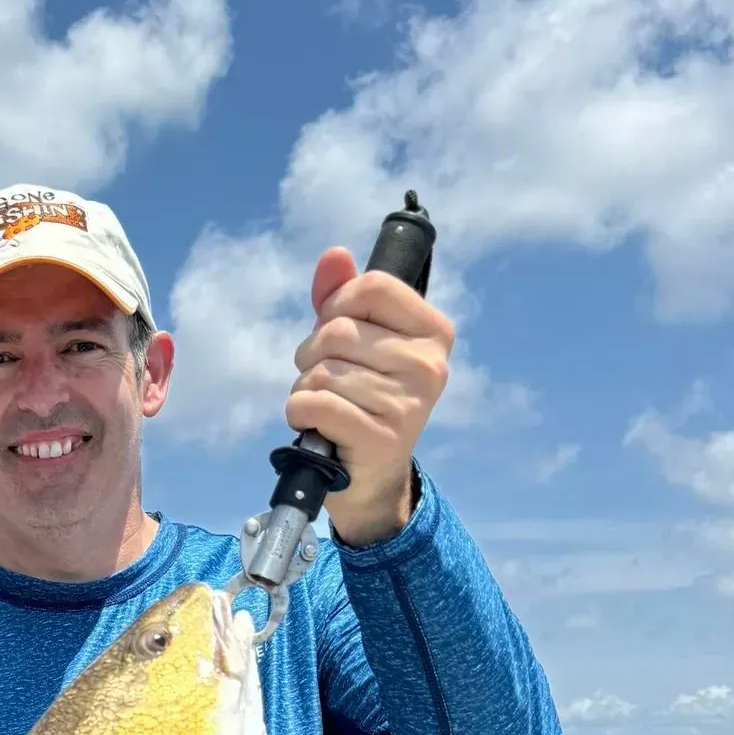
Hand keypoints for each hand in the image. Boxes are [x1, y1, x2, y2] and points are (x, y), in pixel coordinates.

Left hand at [286, 247, 454, 544]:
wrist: (370, 478)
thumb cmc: (362, 400)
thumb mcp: (357, 342)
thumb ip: (343, 296)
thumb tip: (334, 256)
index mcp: (433, 332)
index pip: (373, 286)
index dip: (337, 305)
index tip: (336, 331)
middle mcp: (429, 365)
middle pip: (339, 330)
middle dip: (313, 354)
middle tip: (327, 379)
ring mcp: (408, 404)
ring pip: (322, 371)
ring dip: (306, 388)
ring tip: (327, 407)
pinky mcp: (380, 438)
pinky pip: (315, 404)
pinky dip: (300, 412)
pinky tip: (316, 425)